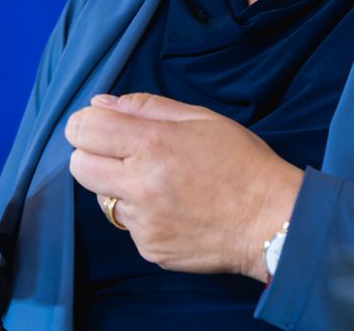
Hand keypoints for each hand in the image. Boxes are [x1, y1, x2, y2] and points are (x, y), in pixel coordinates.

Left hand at [65, 92, 299, 280]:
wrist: (273, 221)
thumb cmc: (242, 163)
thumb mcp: (200, 119)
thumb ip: (146, 107)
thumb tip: (101, 104)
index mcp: (152, 145)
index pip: (83, 129)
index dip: (88, 124)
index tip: (103, 126)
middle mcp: (141, 185)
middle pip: (80, 166)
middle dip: (93, 155)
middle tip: (124, 154)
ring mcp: (144, 222)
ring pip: (104, 198)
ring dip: (120, 188)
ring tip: (161, 183)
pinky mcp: (151, 249)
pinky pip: (129, 227)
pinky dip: (143, 216)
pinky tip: (175, 209)